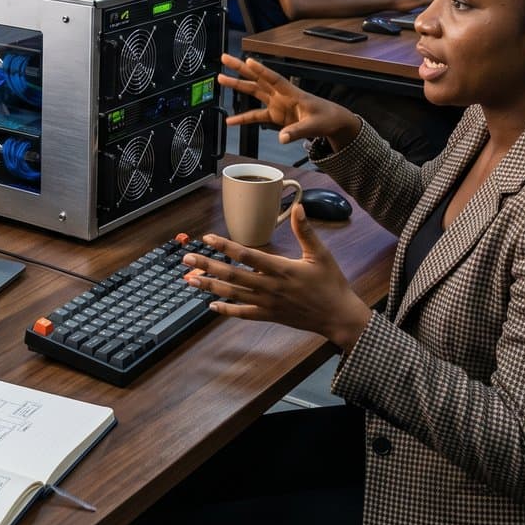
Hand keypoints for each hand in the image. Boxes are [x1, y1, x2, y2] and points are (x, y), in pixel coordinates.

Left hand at [184, 205, 371, 351]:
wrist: (338, 316)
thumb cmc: (331, 283)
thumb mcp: (321, 254)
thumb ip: (305, 231)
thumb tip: (298, 207)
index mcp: (281, 269)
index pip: (247, 255)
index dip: (225, 246)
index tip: (208, 238)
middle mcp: (270, 287)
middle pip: (233, 275)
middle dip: (207, 266)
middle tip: (186, 259)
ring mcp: (268, 303)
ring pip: (233, 294)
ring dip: (210, 286)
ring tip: (190, 280)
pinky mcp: (270, 315)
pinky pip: (244, 313)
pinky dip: (227, 309)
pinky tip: (211, 305)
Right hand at [215, 54, 361, 148]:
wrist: (332, 122)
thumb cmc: (326, 118)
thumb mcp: (314, 126)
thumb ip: (297, 131)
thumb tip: (282, 138)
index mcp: (292, 93)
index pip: (274, 79)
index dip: (261, 71)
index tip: (248, 61)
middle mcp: (281, 95)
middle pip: (258, 79)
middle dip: (241, 68)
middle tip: (225, 58)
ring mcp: (277, 104)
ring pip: (253, 91)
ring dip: (237, 85)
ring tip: (221, 78)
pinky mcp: (275, 115)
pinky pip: (255, 116)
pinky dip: (243, 118)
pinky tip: (230, 121)